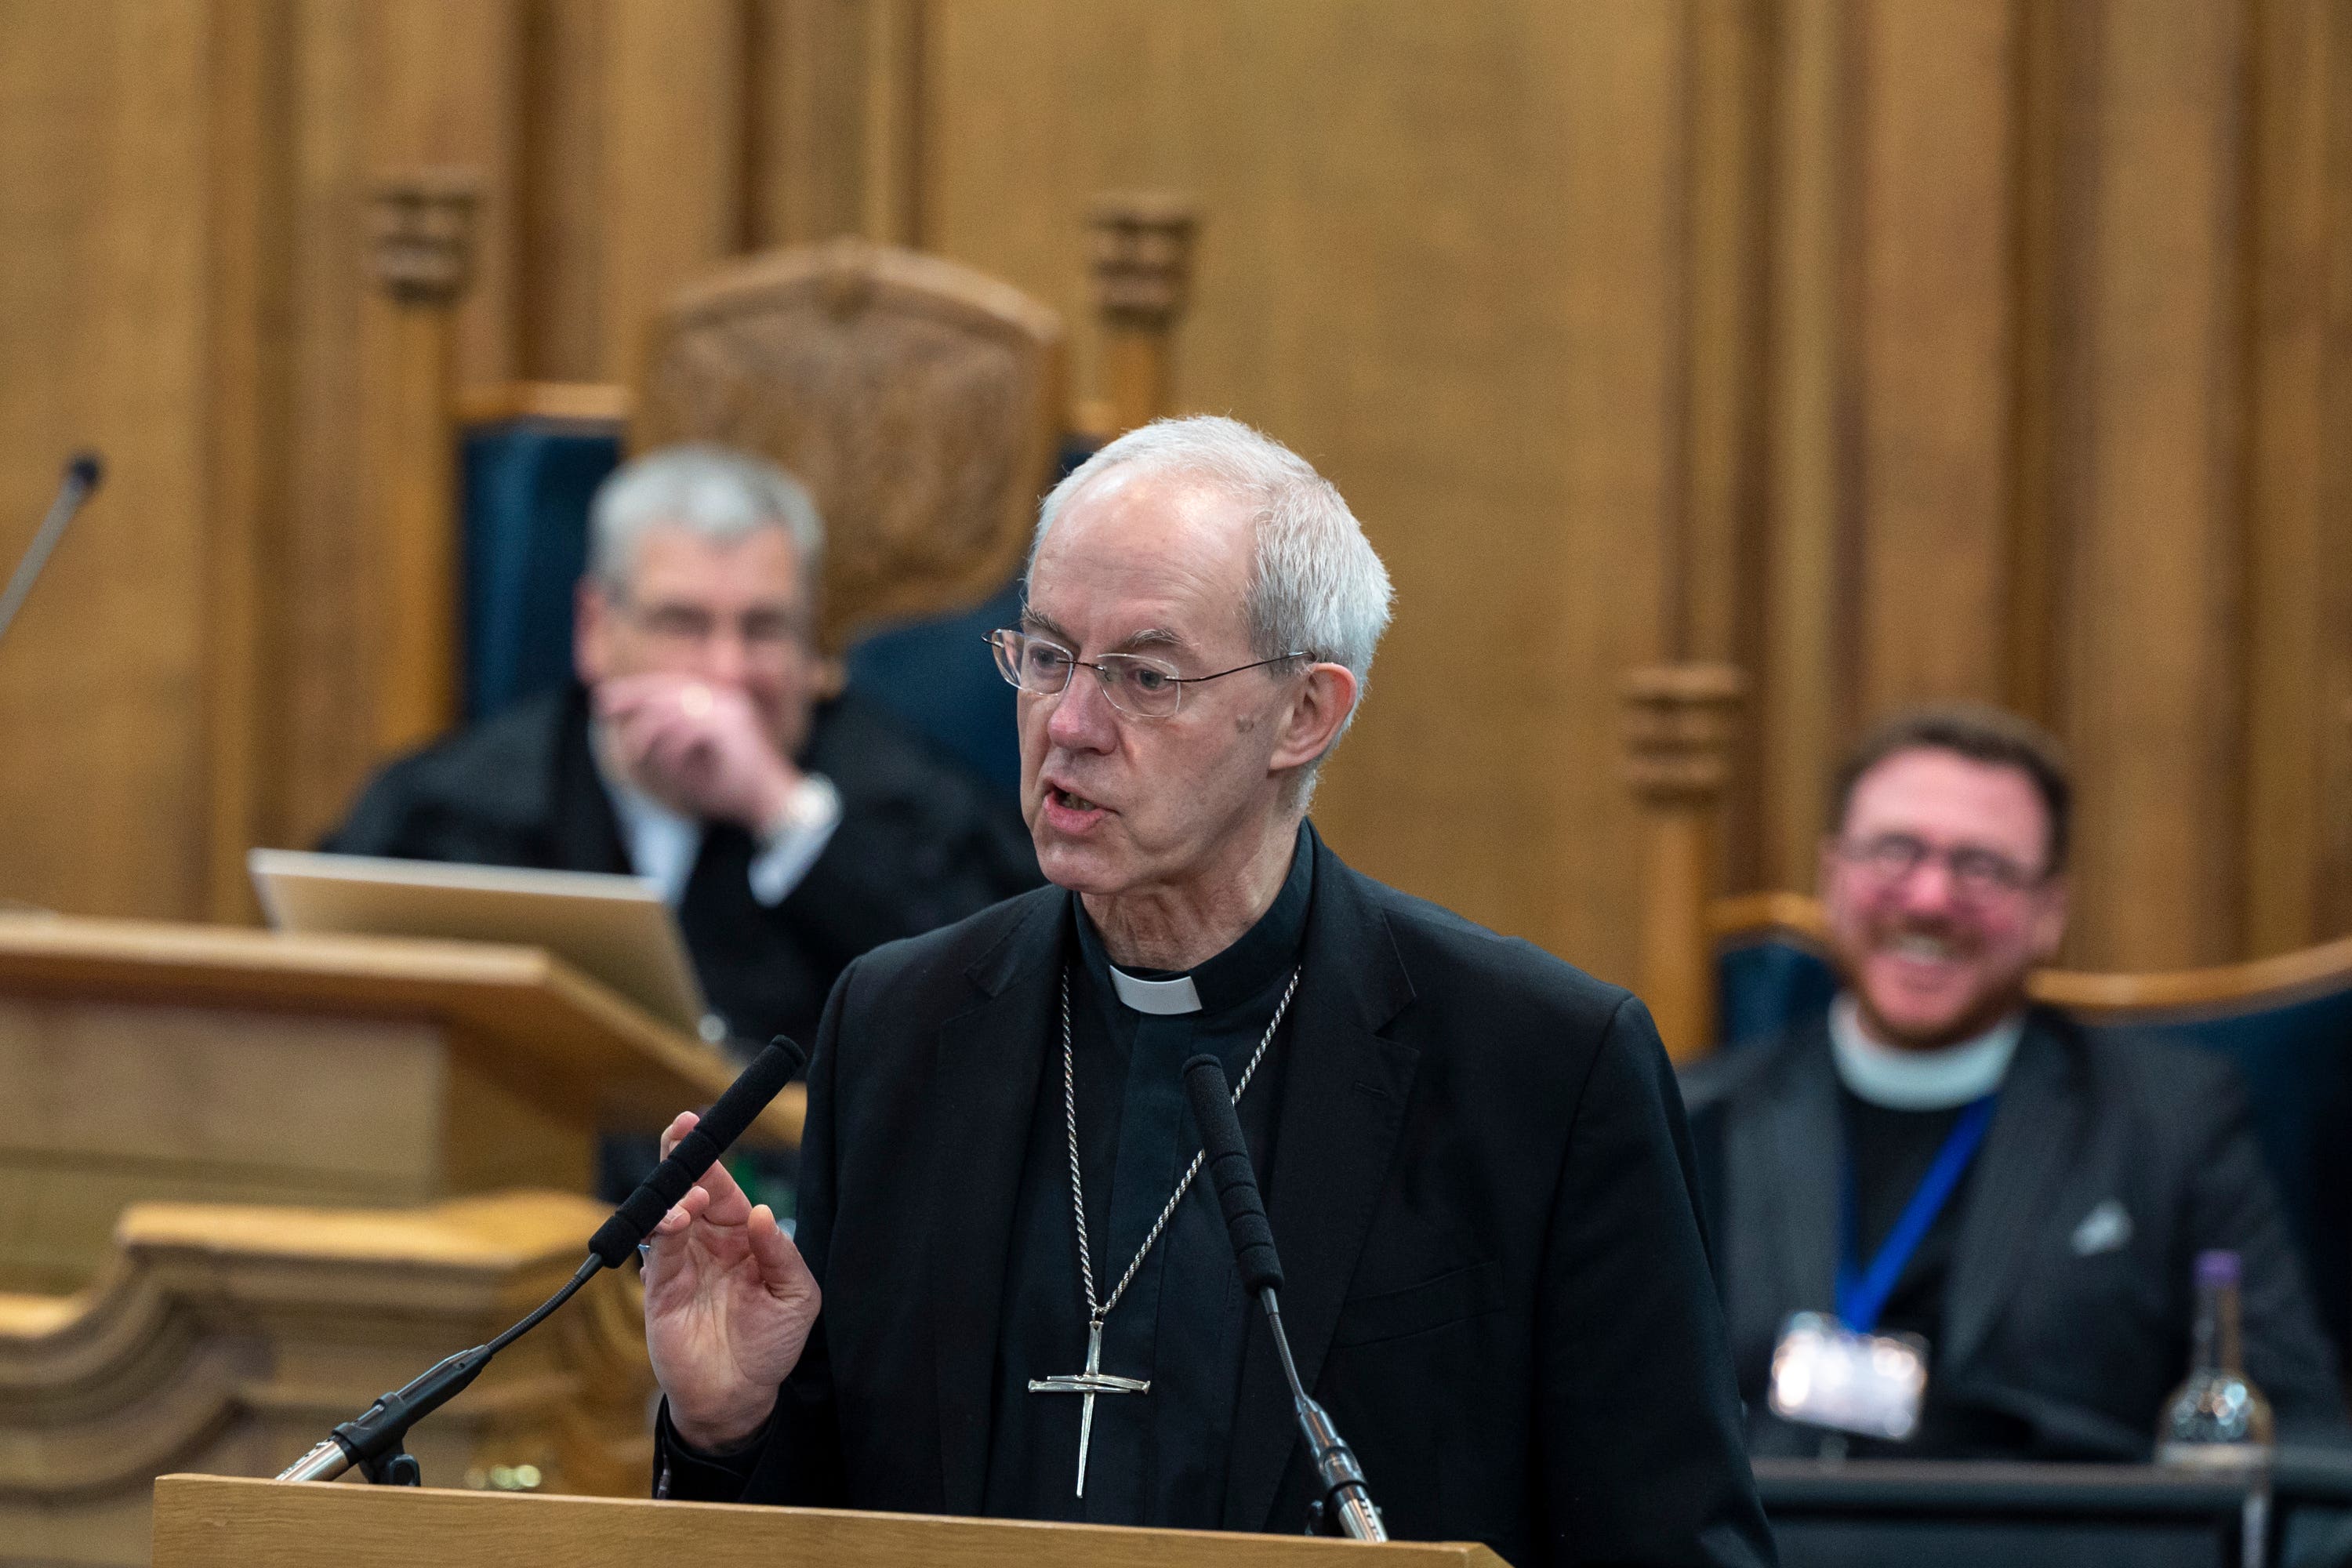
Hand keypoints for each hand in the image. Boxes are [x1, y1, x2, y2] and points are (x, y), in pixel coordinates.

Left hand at [595, 674, 800, 832]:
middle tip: (602, 704)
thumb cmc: (735, 791)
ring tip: (635, 754)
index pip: (672, 688)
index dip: (638, 691)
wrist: (775, 806)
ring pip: (675, 708)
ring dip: (650, 732)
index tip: (606, 700)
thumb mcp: (689, 769)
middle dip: (632, 696)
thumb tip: (633, 738)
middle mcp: (725, 700)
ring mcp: (730, 709)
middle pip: (669, 688)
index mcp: (718, 706)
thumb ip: (665, 750)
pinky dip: (672, 747)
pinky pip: (689, 728)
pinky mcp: (733, 724)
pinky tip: (666, 764)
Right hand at [642, 1110, 821, 1449]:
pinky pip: (658, 1251)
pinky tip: (676, 1220)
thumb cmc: (772, 1345)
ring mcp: (683, 1264)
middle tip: (680, 1130)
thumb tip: (763, 1212)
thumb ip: (781, 1253)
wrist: (739, 1396)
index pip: (728, 1190)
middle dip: (683, 1159)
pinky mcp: (661, 1288)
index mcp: (744, 1239)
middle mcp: (710, 1245)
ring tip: (691, 1198)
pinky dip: (663, 1230)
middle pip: (691, 1190)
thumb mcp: (796, 1297)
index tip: (703, 1129)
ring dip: (676, 1196)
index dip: (715, 1161)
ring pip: (670, 1215)